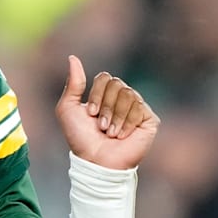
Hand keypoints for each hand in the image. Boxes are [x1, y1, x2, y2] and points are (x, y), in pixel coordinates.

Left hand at [55, 55, 159, 169]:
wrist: (96, 160)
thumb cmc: (80, 137)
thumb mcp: (68, 108)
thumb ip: (73, 83)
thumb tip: (73, 57)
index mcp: (105, 94)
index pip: (105, 77)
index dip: (96, 95)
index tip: (90, 114)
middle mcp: (122, 98)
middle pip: (117, 84)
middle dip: (105, 106)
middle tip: (101, 126)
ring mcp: (137, 108)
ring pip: (129, 94)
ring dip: (115, 117)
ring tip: (110, 133)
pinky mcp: (149, 120)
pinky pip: (140, 108)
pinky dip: (127, 124)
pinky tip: (122, 136)